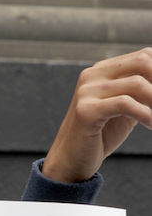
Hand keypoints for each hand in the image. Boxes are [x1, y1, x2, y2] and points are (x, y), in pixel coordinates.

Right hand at [42, 48, 151, 182]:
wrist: (71, 159)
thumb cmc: (100, 135)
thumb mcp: (125, 107)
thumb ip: (140, 91)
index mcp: (101, 71)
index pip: (143, 56)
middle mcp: (91, 76)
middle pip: (141, 61)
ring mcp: (86, 92)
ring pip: (137, 84)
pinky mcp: (86, 110)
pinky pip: (126, 104)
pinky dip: (147, 115)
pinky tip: (151, 125)